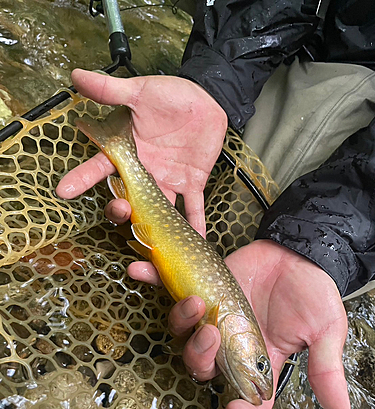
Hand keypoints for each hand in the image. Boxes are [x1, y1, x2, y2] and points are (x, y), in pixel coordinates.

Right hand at [56, 69, 227, 236]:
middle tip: (120, 211)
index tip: (64, 191)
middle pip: (127, 199)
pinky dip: (195, 223)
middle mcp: (145, 172)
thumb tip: (77, 76)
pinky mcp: (191, 182)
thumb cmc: (171, 95)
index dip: (81, 178)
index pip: (100, 167)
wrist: (205, 99)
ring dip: (155, 226)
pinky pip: (193, 207)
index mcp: (128, 152)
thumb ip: (110, 90)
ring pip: (157, 210)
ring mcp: (167, 180)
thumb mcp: (140, 91)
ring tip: (154, 243)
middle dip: (120, 209)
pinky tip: (196, 239)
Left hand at [127, 239, 350, 408]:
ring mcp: (213, 314)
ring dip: (181, 321)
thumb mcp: (325, 329)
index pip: (250, 400)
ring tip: (193, 301)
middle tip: (211, 332)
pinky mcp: (201, 286)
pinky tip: (139, 269)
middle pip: (204, 366)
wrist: (298, 252)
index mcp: (260, 360)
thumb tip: (340, 408)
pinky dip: (153, 279)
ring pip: (183, 332)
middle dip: (200, 356)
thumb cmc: (312, 292)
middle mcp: (231, 343)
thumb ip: (325, 365)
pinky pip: (170, 288)